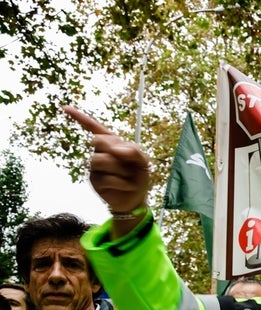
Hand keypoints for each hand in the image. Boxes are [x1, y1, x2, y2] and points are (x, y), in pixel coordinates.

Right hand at [63, 106, 150, 234]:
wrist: (136, 198)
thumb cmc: (139, 175)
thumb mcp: (144, 161)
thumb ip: (134, 151)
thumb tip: (115, 150)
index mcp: (112, 143)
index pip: (95, 128)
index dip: (80, 118)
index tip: (65, 107)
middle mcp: (100, 152)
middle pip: (99, 141)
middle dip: (116, 151)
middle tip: (129, 162)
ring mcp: (94, 166)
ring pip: (100, 160)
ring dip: (121, 170)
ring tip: (128, 177)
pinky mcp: (93, 180)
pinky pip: (106, 178)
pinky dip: (122, 183)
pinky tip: (126, 186)